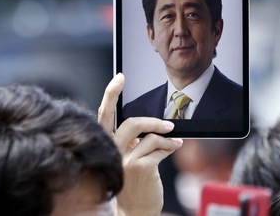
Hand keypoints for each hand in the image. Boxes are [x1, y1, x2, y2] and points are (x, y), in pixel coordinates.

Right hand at [98, 73, 182, 215]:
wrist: (134, 211)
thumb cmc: (131, 184)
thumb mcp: (127, 158)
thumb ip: (131, 141)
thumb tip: (152, 124)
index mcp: (106, 144)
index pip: (104, 116)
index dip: (111, 94)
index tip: (120, 77)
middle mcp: (111, 151)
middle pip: (130, 123)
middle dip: (151, 119)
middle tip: (168, 121)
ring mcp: (124, 160)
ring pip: (148, 134)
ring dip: (165, 132)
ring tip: (175, 135)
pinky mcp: (139, 167)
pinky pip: (159, 147)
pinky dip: (171, 145)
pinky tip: (176, 146)